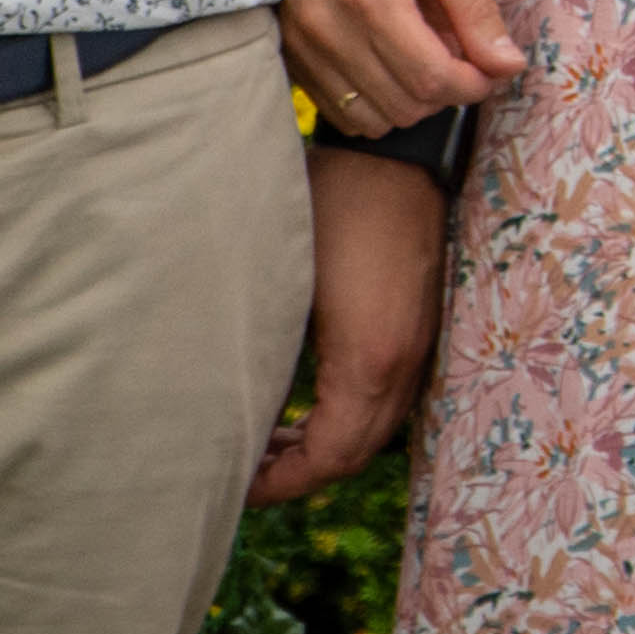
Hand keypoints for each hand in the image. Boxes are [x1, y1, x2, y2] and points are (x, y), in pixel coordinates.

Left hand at [255, 148, 448, 501]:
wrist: (399, 150)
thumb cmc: (330, 201)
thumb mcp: (279, 275)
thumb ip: (256, 345)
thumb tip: (213, 401)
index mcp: (369, 360)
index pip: (330, 457)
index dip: (282, 482)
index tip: (236, 483)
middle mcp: (404, 362)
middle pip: (356, 451)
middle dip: (300, 471)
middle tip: (244, 467)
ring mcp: (420, 343)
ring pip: (375, 427)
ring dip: (324, 441)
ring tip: (269, 439)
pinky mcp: (421, 324)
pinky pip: (386, 397)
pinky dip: (347, 414)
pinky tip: (309, 400)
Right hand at [281, 0, 519, 136]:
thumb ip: (475, 7)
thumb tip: (509, 66)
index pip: (432, 79)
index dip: (473, 86)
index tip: (491, 70)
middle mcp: (329, 31)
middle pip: (405, 106)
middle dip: (447, 93)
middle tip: (463, 59)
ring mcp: (303, 46)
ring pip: (371, 119)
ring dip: (411, 103)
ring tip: (426, 61)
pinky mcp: (290, 53)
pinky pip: (338, 112)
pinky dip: (374, 102)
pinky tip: (391, 66)